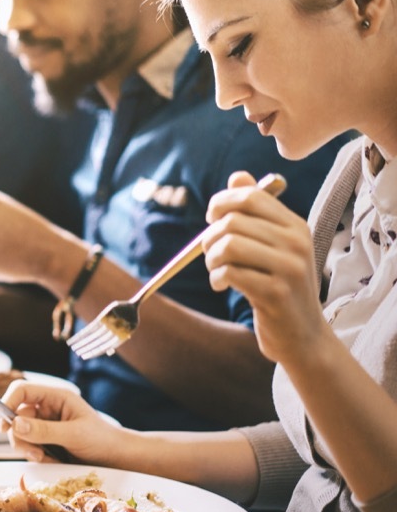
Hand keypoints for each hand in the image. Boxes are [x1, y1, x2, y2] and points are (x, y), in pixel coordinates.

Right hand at [0, 381, 127, 464]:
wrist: (117, 459)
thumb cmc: (102, 440)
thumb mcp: (73, 434)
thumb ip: (44, 430)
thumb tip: (15, 424)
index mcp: (55, 397)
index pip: (21, 390)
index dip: (8, 403)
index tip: (4, 425)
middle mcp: (46, 408)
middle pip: (15, 415)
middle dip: (19, 435)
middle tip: (32, 452)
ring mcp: (44, 425)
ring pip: (18, 433)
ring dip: (26, 448)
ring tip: (43, 458)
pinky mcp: (44, 440)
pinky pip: (28, 446)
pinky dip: (34, 455)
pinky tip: (50, 460)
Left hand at [202, 171, 331, 364]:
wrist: (302, 335)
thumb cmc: (280, 285)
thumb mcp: (274, 245)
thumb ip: (256, 211)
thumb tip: (238, 176)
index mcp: (295, 225)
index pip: (250, 196)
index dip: (221, 203)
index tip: (212, 219)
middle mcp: (296, 243)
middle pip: (233, 220)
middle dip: (209, 236)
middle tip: (211, 253)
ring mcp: (289, 268)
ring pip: (228, 245)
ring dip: (211, 258)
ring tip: (216, 269)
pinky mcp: (276, 293)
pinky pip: (230, 273)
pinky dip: (216, 278)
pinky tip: (222, 285)